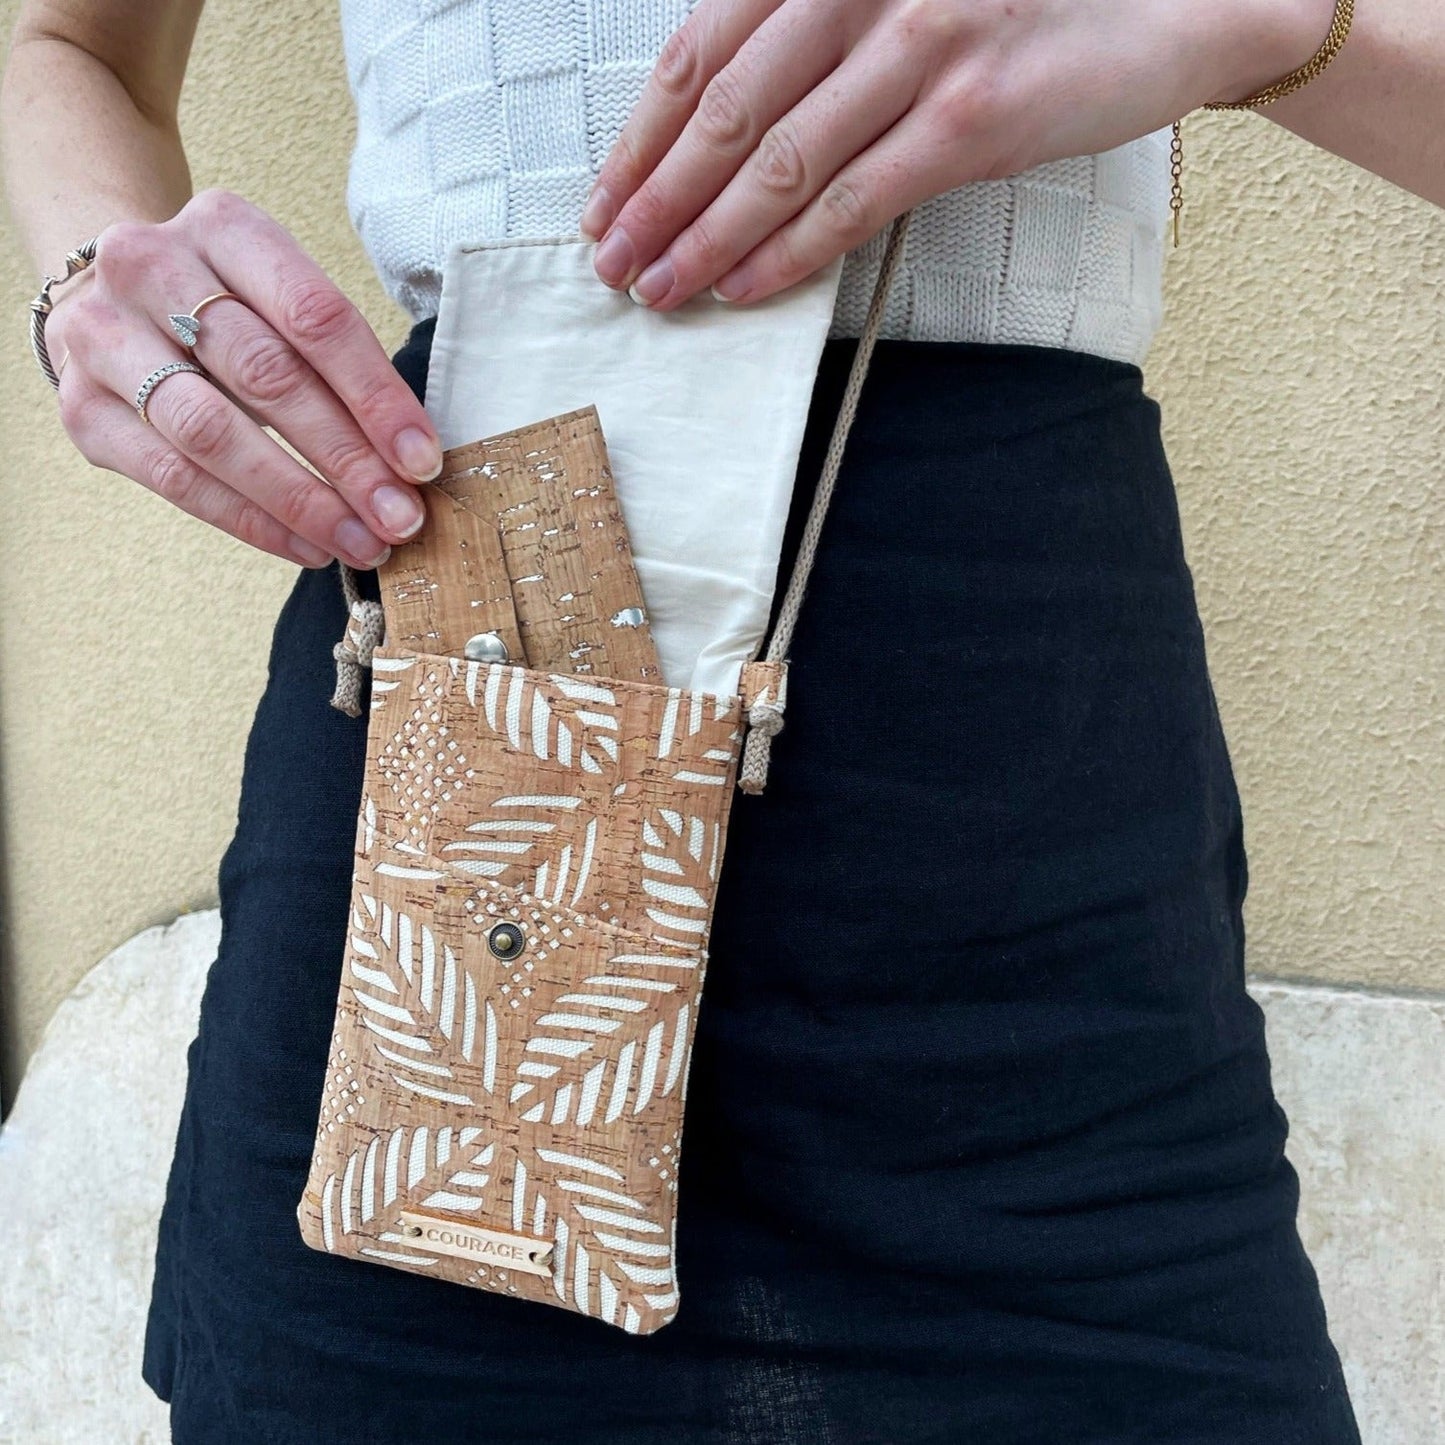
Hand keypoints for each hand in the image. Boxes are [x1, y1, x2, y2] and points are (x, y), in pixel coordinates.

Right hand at [46, 188, 443, 569]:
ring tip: (360, 541)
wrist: (105, 295)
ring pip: (213, 433)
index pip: (314, 317)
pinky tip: (306, 544)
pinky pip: (176, 479)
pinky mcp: (82, 408)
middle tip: (399, 516)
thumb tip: (409, 461)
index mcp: (224, 226)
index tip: (421, 461)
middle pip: (267, 376)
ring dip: (301, 499)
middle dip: (346, 458)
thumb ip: (337, 361)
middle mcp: (150, 267)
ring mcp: (103, 336)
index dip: (375, 396)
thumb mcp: (280, 298)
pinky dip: (251, 521)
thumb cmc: (226, 307)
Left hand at [580, 0, 1332, 308]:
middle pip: (726, 110)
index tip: (605, 201)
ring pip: (781, 163)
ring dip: (705, 238)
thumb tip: (715, 131)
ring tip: (658, 292)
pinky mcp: (970, 117)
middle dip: (655, 199)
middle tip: (610, 264)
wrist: (1166, 2)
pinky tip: (741, 291)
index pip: (703, 51)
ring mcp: (919, 45)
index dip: (642, 137)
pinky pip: (853, 202)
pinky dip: (787, 254)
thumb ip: (811, 35)